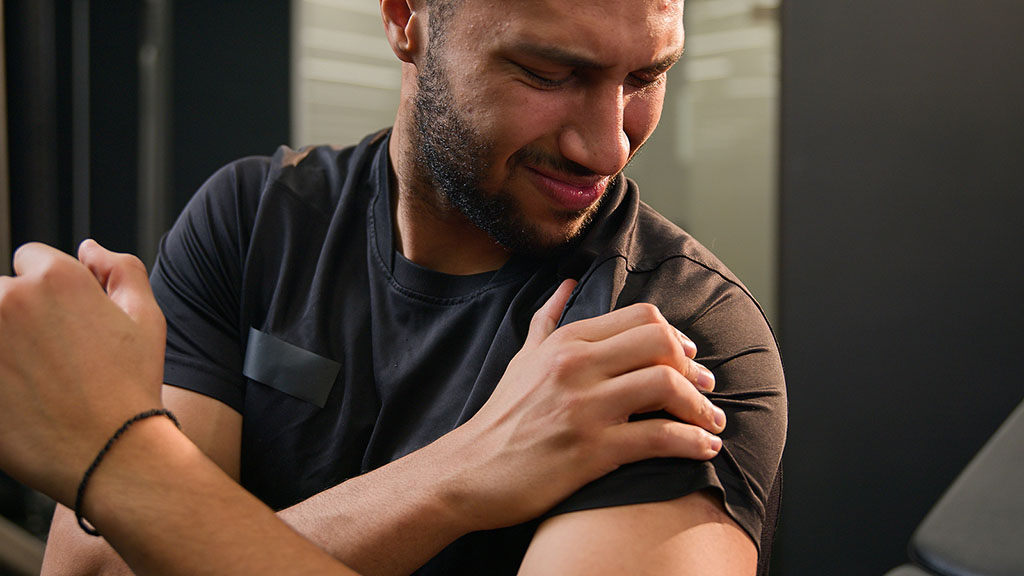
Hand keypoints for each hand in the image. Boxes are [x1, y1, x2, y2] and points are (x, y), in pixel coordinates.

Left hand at [0, 240, 166, 505]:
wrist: (110, 454)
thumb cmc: (131, 389)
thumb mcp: (147, 319)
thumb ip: (122, 269)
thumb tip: (89, 248)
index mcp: (57, 278)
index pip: (28, 259)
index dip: (48, 290)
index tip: (59, 324)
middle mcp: (10, 298)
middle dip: (17, 317)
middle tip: (47, 358)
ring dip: (2, 343)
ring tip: (27, 377)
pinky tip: (14, 392)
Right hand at [443, 279, 724, 527]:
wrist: (469, 472)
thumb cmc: (501, 418)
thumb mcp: (522, 359)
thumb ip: (548, 320)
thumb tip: (567, 284)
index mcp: (566, 343)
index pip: (641, 318)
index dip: (676, 336)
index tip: (688, 358)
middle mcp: (576, 366)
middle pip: (661, 344)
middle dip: (694, 367)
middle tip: (706, 388)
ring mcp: (584, 407)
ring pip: (666, 386)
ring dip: (701, 406)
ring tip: (713, 421)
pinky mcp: (591, 450)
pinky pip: (659, 438)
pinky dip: (693, 442)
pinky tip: (705, 449)